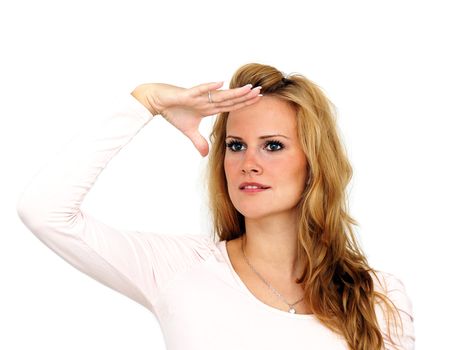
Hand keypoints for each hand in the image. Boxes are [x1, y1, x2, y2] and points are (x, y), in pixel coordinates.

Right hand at [131, 81, 261, 156]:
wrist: (157, 101)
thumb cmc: (173, 111)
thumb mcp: (188, 130)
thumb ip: (198, 141)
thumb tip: (205, 155)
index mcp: (208, 107)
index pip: (230, 105)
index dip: (243, 103)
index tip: (258, 99)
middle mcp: (206, 100)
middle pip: (229, 99)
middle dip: (245, 96)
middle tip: (261, 91)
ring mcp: (198, 97)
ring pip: (219, 95)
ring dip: (234, 92)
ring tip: (249, 88)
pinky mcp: (186, 94)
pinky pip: (199, 91)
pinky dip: (209, 88)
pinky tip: (220, 84)